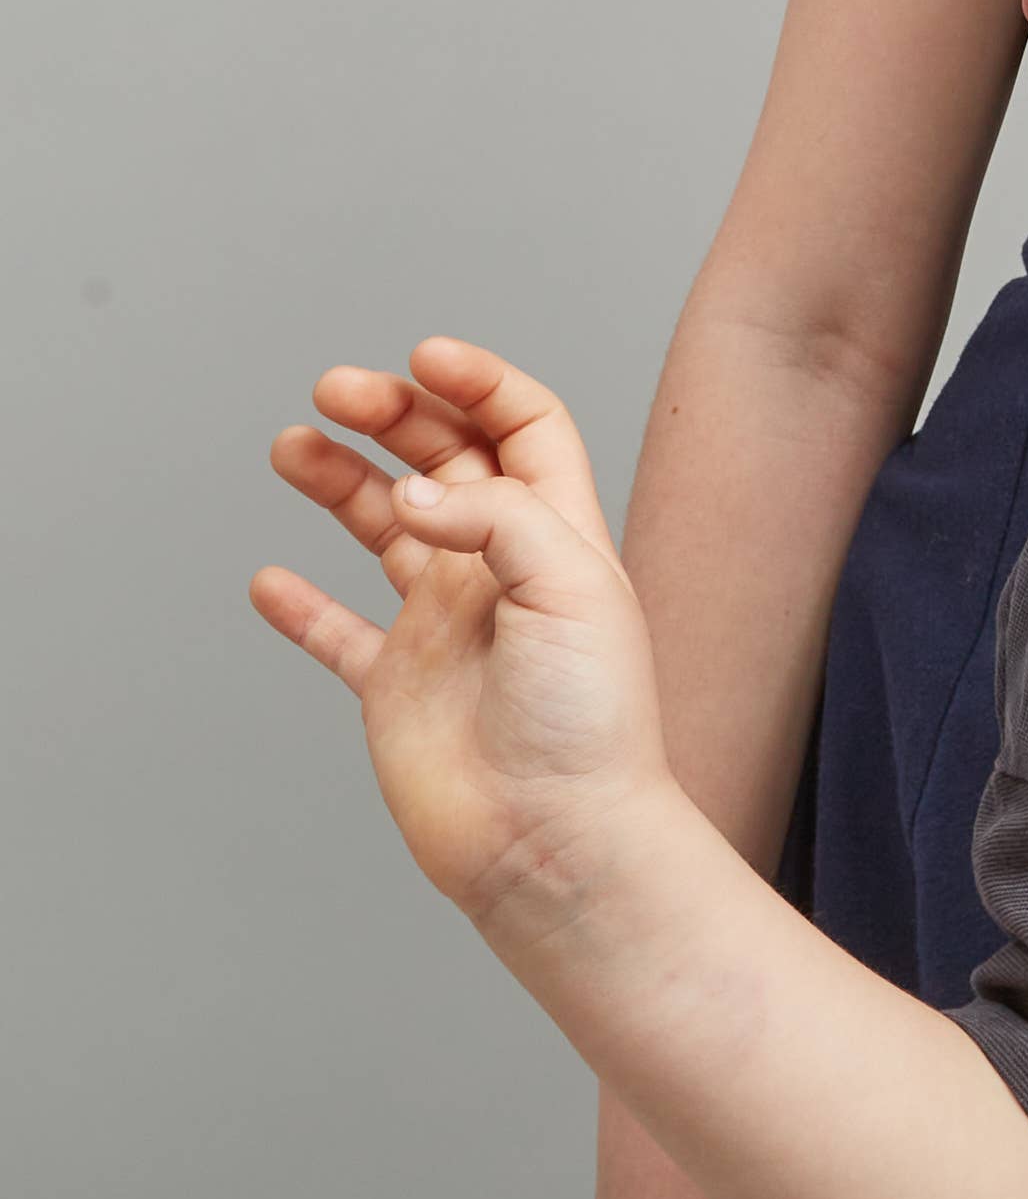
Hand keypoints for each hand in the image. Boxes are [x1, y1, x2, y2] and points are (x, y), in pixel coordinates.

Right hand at [251, 340, 671, 930]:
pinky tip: (269, 581)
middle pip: (443, 464)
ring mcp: (446, 627)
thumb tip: (412, 489)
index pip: (522, 427)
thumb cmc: (588, 721)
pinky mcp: (399, 690)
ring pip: (384, 531)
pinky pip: (340, 636)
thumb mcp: (569, 585)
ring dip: (339, 484)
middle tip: (334, 391)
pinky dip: (304, 608)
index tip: (422, 357)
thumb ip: (493, 518)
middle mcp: (499, 570)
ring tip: (289, 444)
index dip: (478, 383)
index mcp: (557, 534)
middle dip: (393, 417)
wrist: (556, 841)